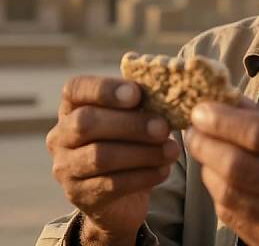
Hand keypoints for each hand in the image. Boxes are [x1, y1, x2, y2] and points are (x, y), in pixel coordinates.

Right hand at [46, 75, 179, 245]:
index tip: (137, 94)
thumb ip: (141, 103)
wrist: (122, 195)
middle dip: (130, 124)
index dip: (105, 89)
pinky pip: (111, 184)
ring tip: (171, 150)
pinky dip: (143, 175)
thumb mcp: (132, 116)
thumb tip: (165, 95)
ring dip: (142, 152)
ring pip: (100, 156)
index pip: (75, 89)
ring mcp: (66, 167)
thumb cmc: (129, 139)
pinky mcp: (79, 195)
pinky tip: (164, 169)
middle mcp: (61, 135)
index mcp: (72, 106)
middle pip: (86, 123)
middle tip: (163, 127)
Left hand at [186, 99, 258, 245]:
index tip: (201, 108)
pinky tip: (216, 173)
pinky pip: (231, 216)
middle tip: (192, 127)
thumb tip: (231, 100)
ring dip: (206, 166)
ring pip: (230, 193)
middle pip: (239, 166)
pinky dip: (216, 191)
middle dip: (205, 143)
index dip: (224, 120)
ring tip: (201, 147)